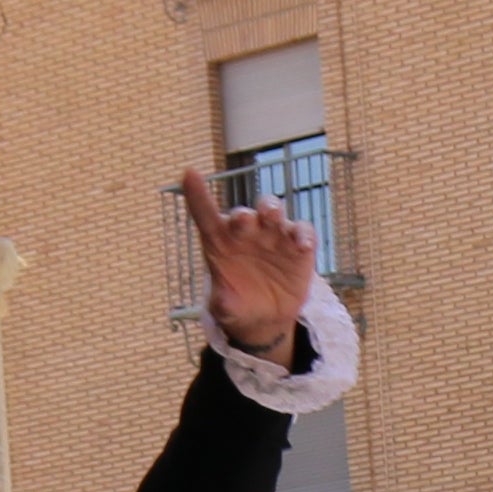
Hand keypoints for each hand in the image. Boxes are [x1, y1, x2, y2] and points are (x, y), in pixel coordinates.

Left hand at [181, 168, 319, 355]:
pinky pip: (302, 232)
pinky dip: (303, 234)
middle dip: (244, 214)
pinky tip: (302, 245)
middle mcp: (246, 233)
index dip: (197, 195)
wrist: (266, 317)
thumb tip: (221, 302)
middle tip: (243, 220)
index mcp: (220, 241)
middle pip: (244, 214)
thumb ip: (222, 302)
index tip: (189, 174)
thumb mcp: (226, 308)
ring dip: (271, 208)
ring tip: (272, 215)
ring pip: (273, 211)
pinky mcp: (298, 246)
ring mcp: (273, 236)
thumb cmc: (238, 304)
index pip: (206, 215)